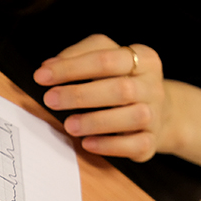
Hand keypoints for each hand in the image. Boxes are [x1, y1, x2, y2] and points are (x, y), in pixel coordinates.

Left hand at [33, 35, 170, 162]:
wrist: (159, 112)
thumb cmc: (124, 81)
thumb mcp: (108, 58)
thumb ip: (80, 55)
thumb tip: (49, 66)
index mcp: (144, 59)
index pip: (105, 58)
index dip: (71, 67)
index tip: (42, 76)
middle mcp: (153, 86)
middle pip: (120, 89)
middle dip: (80, 94)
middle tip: (50, 99)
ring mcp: (155, 114)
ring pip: (132, 117)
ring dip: (95, 121)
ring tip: (69, 125)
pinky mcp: (152, 141)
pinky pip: (134, 145)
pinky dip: (109, 145)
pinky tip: (87, 143)